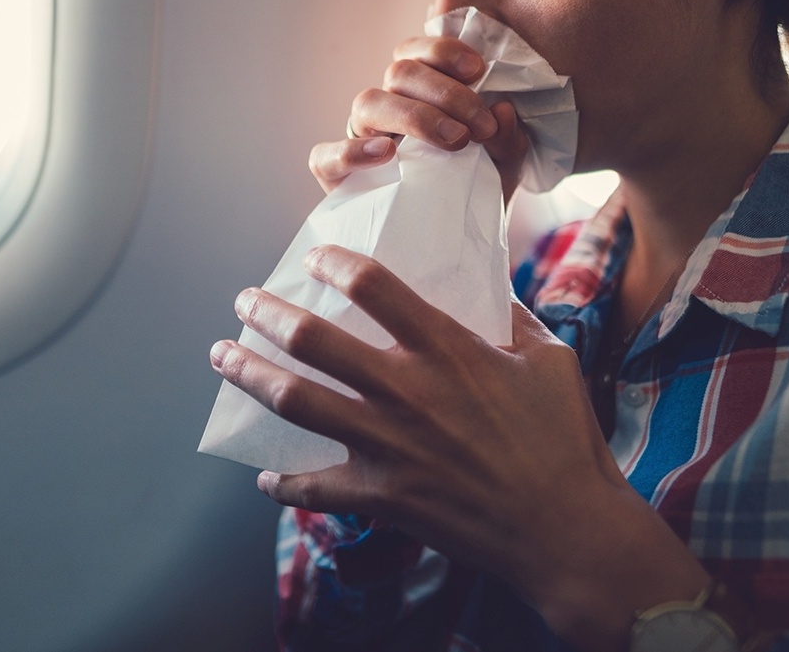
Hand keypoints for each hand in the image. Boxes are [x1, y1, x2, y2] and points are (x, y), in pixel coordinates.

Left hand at [210, 246, 708, 651]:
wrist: (565, 529)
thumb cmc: (563, 438)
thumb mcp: (550, 359)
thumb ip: (514, 318)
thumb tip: (491, 290)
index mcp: (448, 349)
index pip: (374, 287)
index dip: (336, 264)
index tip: (316, 258)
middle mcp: (406, 391)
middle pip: (314, 341)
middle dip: (268, 314)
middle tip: (245, 301)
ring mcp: (388, 446)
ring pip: (296, 403)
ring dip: (250, 376)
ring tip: (223, 357)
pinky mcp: (384, 497)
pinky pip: (315, 488)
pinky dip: (285, 484)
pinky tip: (267, 477)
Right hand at [312, 35, 527, 201]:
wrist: (456, 239)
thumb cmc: (476, 187)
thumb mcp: (503, 163)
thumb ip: (507, 138)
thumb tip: (503, 110)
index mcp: (420, 92)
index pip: (419, 53)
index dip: (443, 50)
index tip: (479, 69)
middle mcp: (387, 107)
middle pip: (399, 73)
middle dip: (445, 93)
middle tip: (480, 126)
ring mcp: (360, 138)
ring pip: (367, 103)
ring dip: (414, 116)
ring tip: (454, 141)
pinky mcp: (337, 176)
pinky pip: (325, 156)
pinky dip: (352, 151)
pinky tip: (387, 154)